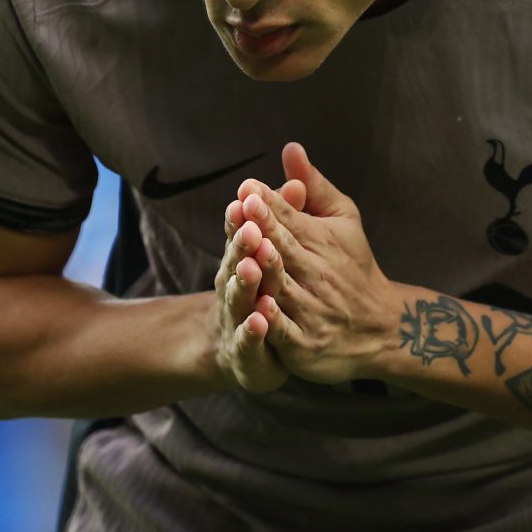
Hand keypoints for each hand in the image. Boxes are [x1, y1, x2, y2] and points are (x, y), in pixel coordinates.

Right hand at [211, 212, 287, 392]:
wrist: (250, 349)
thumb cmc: (267, 288)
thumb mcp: (277, 247)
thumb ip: (287, 215)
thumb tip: (297, 181)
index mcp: (243, 257)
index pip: (240, 232)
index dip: (242, 216)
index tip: (246, 196)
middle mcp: (234, 284)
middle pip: (237, 261)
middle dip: (242, 244)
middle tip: (250, 228)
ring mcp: (237, 317)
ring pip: (239, 298)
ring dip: (244, 283)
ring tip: (251, 267)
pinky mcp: (246, 349)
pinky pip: (248, 340)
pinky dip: (252, 330)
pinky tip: (260, 320)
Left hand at [227, 143, 396, 384]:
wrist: (382, 328)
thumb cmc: (353, 267)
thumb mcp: (342, 221)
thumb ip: (314, 187)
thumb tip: (290, 147)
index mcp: (323, 242)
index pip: (291, 220)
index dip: (270, 204)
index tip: (249, 187)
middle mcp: (318, 274)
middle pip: (285, 249)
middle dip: (265, 229)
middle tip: (244, 207)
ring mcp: (311, 311)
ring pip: (283, 287)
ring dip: (265, 269)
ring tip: (249, 249)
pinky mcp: (304, 344)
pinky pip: (285, 330)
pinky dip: (272, 320)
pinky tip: (259, 305)